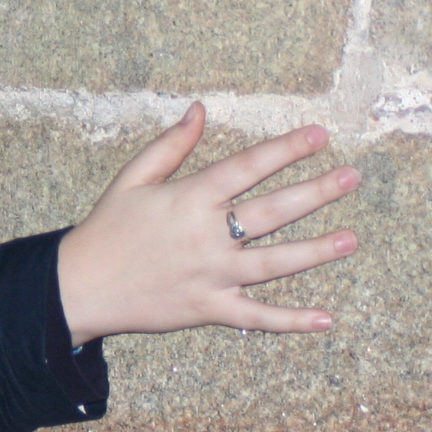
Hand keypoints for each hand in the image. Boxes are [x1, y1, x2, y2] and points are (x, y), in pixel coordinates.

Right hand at [56, 102, 359, 343]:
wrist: (79, 285)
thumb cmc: (106, 227)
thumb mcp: (131, 179)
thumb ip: (170, 145)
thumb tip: (200, 110)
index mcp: (189, 199)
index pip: (247, 167)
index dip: (285, 149)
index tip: (319, 135)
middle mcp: (207, 235)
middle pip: (273, 211)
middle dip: (316, 192)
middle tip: (352, 178)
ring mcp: (212, 275)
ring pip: (274, 263)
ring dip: (315, 251)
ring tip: (351, 239)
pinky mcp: (209, 309)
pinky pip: (256, 316)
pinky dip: (290, 321)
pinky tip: (324, 319)